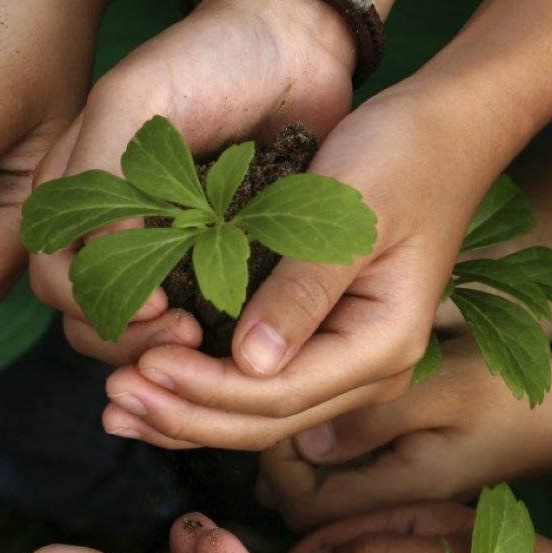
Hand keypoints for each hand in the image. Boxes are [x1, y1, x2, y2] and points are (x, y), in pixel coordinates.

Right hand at [29, 0, 357, 367]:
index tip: (156, 305)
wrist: (291, 39)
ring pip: (132, 326)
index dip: (94, 302)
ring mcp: (158, 247)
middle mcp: (105, 227)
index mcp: (72, 192)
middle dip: (128, 336)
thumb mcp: (132, 101)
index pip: (54, 276)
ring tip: (208, 339)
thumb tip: (96, 263)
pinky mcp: (210, 259)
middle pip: (86, 315)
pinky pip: (190, 314)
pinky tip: (232, 335)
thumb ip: (101, 176)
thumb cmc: (205, 57)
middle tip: (187, 335)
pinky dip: (203, 332)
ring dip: (161, 344)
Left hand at [93, 80, 504, 450]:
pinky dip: (200, 392)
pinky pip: (254, 387)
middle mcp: (367, 370)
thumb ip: (303, 290)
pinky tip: (150, 389)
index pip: (280, 393)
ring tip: (115, 409)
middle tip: (111, 401)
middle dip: (183, 415)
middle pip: (263, 422)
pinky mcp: (319, 345)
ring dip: (183, 415)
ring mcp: (344, 363)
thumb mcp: (351, 214)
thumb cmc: (400, 156)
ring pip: (255, 416)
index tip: (141, 366)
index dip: (205, 389)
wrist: (440, 131)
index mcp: (383, 345)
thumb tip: (251, 363)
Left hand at [258, 340, 551, 528]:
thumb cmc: (518, 395)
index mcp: (401, 496)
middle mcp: (390, 512)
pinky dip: (315, 448)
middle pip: (300, 508)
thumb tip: (304, 439)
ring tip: (292, 393)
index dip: (275, 458)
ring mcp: (394, 505)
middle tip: (273, 393)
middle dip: (275, 455)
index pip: (303, 507)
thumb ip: (375, 418)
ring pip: (315, 495)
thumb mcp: (449, 388)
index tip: (280, 398)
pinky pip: (338, 480)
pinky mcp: (399, 487)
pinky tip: (319, 404)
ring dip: (292, 450)